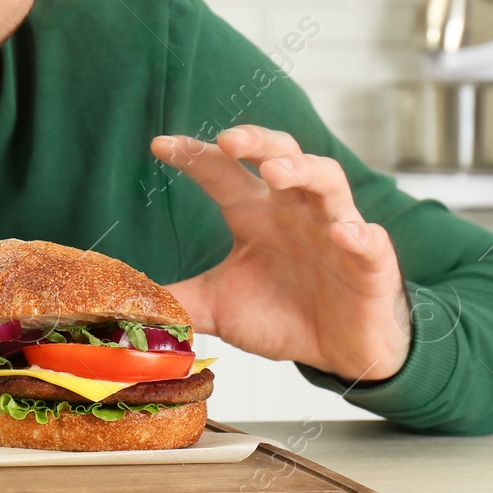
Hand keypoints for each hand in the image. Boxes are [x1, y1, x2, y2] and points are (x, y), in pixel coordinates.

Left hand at [148, 124, 410, 382]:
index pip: (222, 173)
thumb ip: (176, 298)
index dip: (195, 155)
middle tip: (229, 140)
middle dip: (257, 142)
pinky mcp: (370, 265)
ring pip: (326, 181)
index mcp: (255, 215)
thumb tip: (122, 300)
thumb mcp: (218, 306)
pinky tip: (345, 234)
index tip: (160, 145)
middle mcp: (295, 212)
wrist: (340, 352)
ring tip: (277, 173)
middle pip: (281, 155)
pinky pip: (370, 241)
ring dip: (303, 171)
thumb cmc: (284, 315)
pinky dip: (359, 234)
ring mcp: (335, 232)